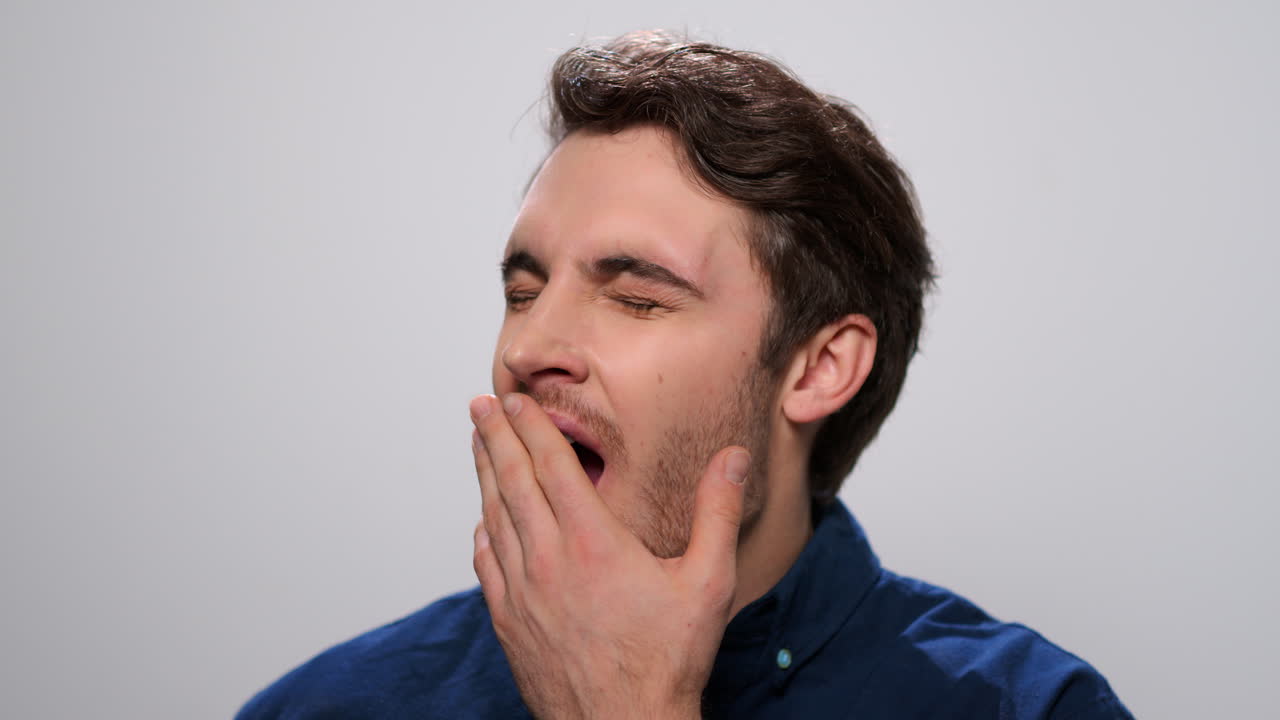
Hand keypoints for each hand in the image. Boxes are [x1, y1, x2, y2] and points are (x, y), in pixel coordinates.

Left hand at [469, 392, 749, 719]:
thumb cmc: (666, 661)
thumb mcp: (708, 582)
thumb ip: (718, 514)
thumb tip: (733, 459)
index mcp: (592, 543)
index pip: (552, 466)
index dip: (531, 427)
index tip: (516, 400)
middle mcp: (548, 561)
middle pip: (511, 482)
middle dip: (495, 437)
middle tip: (481, 405)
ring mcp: (521, 592)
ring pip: (493, 517)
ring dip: (484, 476)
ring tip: (478, 446)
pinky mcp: (508, 622)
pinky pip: (486, 563)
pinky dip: (482, 531)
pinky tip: (483, 521)